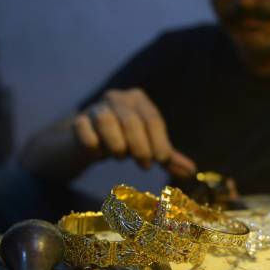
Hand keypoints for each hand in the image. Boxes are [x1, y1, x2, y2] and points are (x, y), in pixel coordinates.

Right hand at [73, 88, 196, 176]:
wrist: (86, 141)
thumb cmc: (123, 140)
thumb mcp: (147, 146)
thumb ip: (168, 157)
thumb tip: (191, 172)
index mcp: (138, 99)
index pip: (152, 119)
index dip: (159, 141)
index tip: (161, 161)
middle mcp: (117, 97)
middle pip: (132, 120)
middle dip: (140, 146)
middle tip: (145, 165)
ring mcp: (95, 107)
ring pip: (106, 121)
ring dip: (116, 144)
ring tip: (120, 156)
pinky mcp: (77, 121)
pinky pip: (84, 130)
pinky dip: (93, 145)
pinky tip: (98, 153)